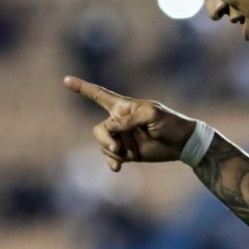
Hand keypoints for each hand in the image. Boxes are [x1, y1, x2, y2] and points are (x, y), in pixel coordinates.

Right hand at [63, 75, 195, 171]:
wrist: (182, 144)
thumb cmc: (171, 123)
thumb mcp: (152, 115)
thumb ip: (130, 120)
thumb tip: (111, 129)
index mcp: (124, 107)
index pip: (99, 95)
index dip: (82, 88)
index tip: (66, 80)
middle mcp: (120, 121)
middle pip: (99, 130)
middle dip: (104, 140)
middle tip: (117, 149)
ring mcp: (122, 137)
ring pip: (103, 145)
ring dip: (112, 152)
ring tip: (127, 155)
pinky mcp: (127, 153)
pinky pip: (111, 158)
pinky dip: (112, 162)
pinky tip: (117, 168)